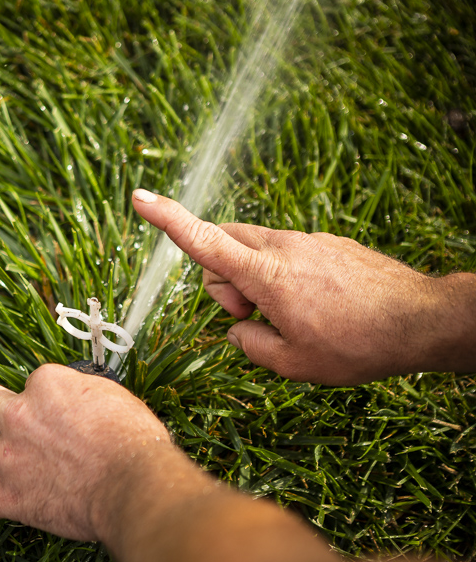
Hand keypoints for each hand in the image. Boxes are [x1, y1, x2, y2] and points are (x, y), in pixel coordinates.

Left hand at [0, 364, 202, 541]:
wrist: (134, 486)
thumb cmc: (135, 443)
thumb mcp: (114, 398)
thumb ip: (84, 395)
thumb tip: (81, 403)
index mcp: (47, 385)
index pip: (29, 383)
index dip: (42, 399)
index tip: (55, 413)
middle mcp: (20, 415)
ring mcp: (10, 457)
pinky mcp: (11, 497)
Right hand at [132, 188, 475, 384]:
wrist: (422, 320)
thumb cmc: (357, 345)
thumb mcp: (292, 364)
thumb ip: (250, 345)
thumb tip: (238, 329)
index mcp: (266, 275)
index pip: (204, 240)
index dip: (167, 218)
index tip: (139, 197)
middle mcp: (284, 247)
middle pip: (225, 241)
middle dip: (222, 277)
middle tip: (250, 314)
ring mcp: (309, 240)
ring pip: (256, 248)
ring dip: (254, 279)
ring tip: (291, 316)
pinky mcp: (329, 242)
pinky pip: (287, 252)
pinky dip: (283, 276)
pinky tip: (318, 306)